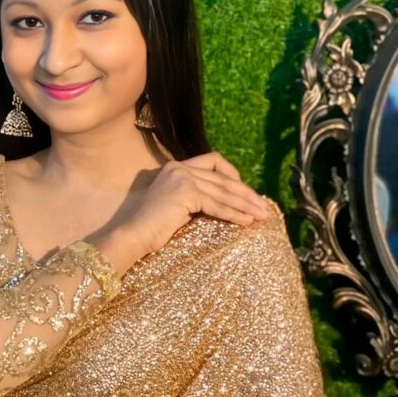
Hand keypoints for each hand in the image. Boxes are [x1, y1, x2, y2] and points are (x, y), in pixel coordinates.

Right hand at [119, 151, 271, 255]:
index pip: (213, 160)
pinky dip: (234, 214)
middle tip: (264, 208)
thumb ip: (197, 197)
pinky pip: (216, 205)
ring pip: (223, 192)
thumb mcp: (177, 205)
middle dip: (247, 194)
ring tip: (262, 216)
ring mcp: (182, 178)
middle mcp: (180, 167)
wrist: (133, 236)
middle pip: (223, 178)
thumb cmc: (152, 228)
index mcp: (176, 166)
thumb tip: (227, 202)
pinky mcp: (186, 192)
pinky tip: (246, 222)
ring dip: (245, 205)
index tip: (245, 192)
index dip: (232, 174)